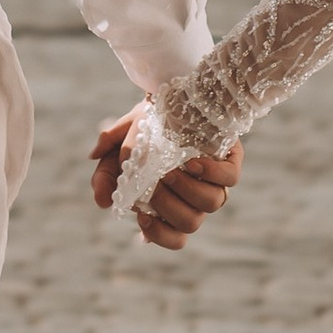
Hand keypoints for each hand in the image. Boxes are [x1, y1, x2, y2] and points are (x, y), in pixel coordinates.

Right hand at [90, 111, 241, 250]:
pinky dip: (211, 174)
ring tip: (169, 170)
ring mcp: (215, 181)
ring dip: (187, 190)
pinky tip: (192, 162)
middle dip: (168, 206)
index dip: (159, 234)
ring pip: (212, 203)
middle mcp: (195, 198)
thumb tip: (102, 201)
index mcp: (171, 203)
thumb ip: (106, 175)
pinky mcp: (230, 160)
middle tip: (154, 183)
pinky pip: (230, 179)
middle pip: (190, 223)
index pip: (175, 238)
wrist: (167, 94)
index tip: (141, 218)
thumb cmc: (142, 130)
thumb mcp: (116, 150)